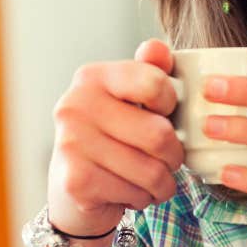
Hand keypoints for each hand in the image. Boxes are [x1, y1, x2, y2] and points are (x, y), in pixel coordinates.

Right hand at [46, 39, 184, 236]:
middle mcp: (75, 106)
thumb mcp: (132, 98)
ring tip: (153, 178)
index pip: (154, 83)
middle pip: (159, 135)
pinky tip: (131, 191)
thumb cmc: (115, 135)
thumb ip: (150, 71)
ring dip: (163, 182)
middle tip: (169, 158)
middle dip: (174, 155)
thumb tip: (157, 48)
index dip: (171, 103)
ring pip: (151, 170)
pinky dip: (144, 198)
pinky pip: (136, 193)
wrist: (73, 188)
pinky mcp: (76, 182)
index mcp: (92, 78)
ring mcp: (71, 144)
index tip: (165, 112)